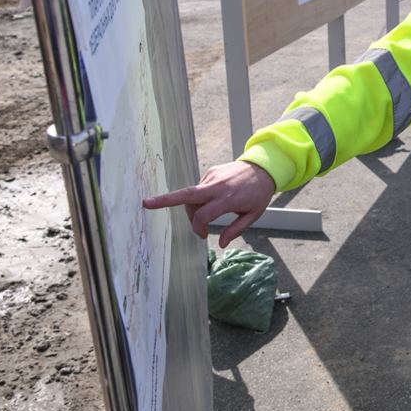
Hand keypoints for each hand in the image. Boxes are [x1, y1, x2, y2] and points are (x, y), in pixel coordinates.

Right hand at [143, 161, 275, 247]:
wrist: (264, 167)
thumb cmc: (259, 193)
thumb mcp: (253, 215)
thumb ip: (235, 230)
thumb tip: (220, 244)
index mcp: (228, 199)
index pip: (203, 214)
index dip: (198, 227)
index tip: (201, 235)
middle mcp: (217, 187)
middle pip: (186, 194)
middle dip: (164, 199)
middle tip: (146, 204)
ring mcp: (212, 177)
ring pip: (191, 195)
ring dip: (192, 209)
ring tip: (204, 218)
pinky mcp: (210, 172)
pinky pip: (199, 189)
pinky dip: (200, 199)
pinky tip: (213, 201)